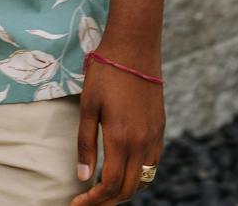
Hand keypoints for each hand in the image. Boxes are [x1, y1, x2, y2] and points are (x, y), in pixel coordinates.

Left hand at [70, 55, 163, 204]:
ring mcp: (154, 137)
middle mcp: (142, 142)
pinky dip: (138, 176)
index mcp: (121, 138)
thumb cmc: (105, 73)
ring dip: (124, 191)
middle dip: (107, 202)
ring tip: (103, 191)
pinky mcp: (160, 129)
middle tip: (87, 202)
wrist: (134, 47)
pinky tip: (122, 170)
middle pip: (128, 189)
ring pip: (143, 179)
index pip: (109, 184)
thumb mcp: (87, 106)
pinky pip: (152, 164)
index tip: (76, 204)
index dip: (93, 200)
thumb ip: (85, 144)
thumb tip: (83, 178)